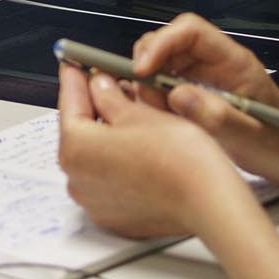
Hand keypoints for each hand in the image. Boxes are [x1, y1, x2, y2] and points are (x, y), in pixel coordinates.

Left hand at [55, 62, 248, 238]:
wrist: (209, 204)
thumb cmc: (179, 159)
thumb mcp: (139, 113)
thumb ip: (108, 97)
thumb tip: (98, 86)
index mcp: (76, 148)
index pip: (69, 102)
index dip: (74, 78)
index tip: (74, 63)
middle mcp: (77, 179)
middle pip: (79, 131)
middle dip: (93, 106)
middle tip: (105, 83)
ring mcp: (94, 201)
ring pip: (94, 156)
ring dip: (106, 134)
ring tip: (127, 113)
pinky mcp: (114, 216)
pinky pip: (106, 179)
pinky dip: (116, 160)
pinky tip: (135, 146)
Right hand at [128, 14, 278, 187]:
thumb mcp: (251, 136)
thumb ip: (215, 116)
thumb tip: (175, 95)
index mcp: (234, 62)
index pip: (190, 31)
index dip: (161, 43)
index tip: (143, 69)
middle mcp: (216, 63)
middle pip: (169, 41)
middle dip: (148, 64)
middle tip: (146, 96)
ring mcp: (205, 77)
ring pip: (162, 63)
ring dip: (150, 85)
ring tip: (158, 113)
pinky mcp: (197, 93)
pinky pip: (165, 85)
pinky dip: (155, 100)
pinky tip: (164, 119)